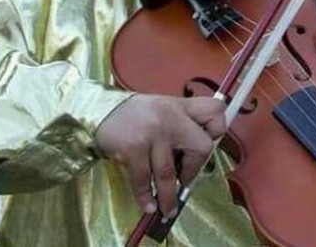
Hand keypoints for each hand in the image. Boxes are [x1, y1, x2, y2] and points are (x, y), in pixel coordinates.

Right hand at [95, 95, 225, 217]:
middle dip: (194, 170)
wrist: (98, 110)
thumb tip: (194, 159)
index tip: (208, 142)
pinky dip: (146, 196)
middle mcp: (171, 116)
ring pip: (170, 172)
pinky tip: (148, 205)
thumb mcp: (163, 109)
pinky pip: (145, 179)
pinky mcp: (134, 147)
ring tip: (168, 209)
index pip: (215, 110)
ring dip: (169, 197)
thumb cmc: (135, 114)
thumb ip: (182, 124)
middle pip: (201, 148)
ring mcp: (153, 132)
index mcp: (181, 106)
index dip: (217, 129)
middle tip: (183, 179)